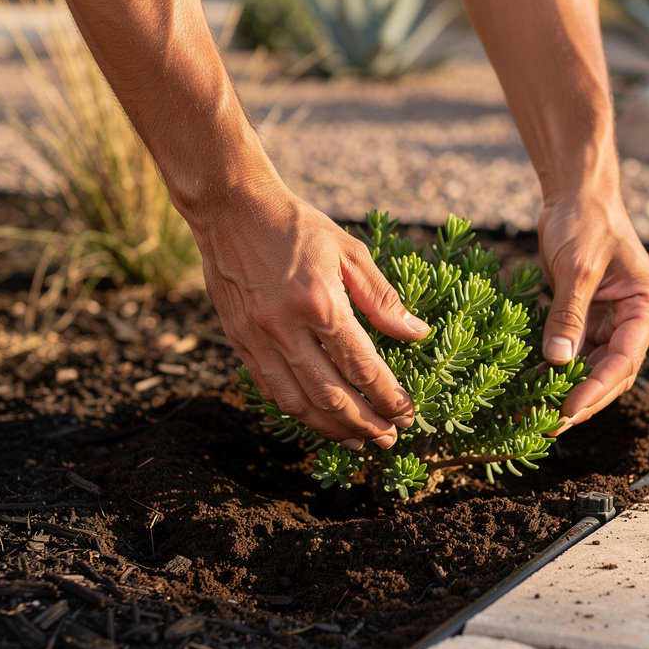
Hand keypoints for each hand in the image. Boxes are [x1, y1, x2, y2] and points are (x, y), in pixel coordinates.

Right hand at [196, 185, 429, 448]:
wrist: (232, 208)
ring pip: (298, 402)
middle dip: (365, 422)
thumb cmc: (297, 226)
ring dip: (332, 428)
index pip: (361, 366)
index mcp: (319, 302)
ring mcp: (257, 338)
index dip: (388, 397)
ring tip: (359, 440)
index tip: (407, 414)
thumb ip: (383, 298)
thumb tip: (416, 334)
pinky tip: (319, 419)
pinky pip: (270, 389)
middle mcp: (285, 326)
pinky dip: (298, 412)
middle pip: (331, 395)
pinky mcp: (238, 341)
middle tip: (389, 438)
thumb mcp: (349, 251)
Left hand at [537, 193, 648, 428]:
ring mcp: (611, 322)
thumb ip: (568, 315)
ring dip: (564, 391)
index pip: (624, 360)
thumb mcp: (577, 268)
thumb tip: (558, 361)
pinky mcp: (587, 320)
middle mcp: (634, 320)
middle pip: (610, 374)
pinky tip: (530, 389)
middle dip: (580, 399)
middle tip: (549, 425)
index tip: (569, 410)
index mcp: (646, 307)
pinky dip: (553, 372)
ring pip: (590, 369)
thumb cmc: (585, 221)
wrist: (575, 194)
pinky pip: (573, 355)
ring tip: (534, 415)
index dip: (596, 389)